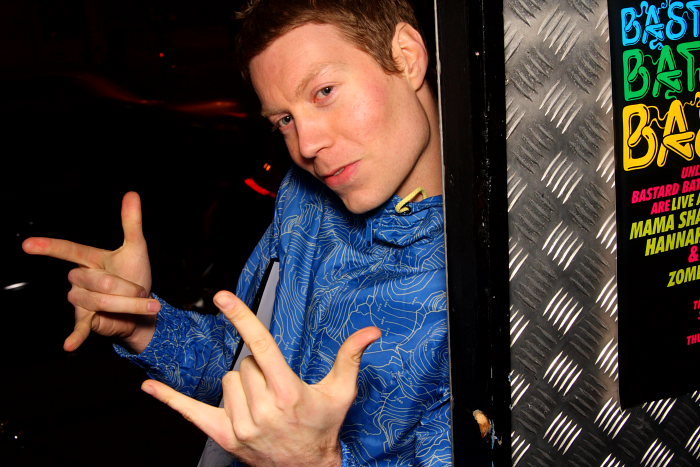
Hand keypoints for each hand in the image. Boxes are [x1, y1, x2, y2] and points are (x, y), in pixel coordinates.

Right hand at [22, 192, 158, 351]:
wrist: (144, 311)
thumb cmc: (136, 277)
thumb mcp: (137, 248)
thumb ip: (131, 222)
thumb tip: (131, 193)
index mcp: (89, 260)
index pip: (67, 250)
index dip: (48, 247)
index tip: (27, 244)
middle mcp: (80, 280)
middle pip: (96, 280)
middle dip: (124, 286)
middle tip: (141, 291)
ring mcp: (81, 302)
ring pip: (97, 300)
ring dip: (125, 303)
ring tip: (138, 306)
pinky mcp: (87, 321)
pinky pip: (80, 328)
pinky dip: (75, 338)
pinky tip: (69, 346)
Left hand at [142, 290, 380, 466]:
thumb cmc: (324, 426)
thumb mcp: (341, 392)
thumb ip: (351, 357)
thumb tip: (372, 331)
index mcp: (288, 393)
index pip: (261, 346)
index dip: (242, 318)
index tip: (223, 296)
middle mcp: (262, 409)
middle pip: (244, 363)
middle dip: (259, 367)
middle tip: (276, 387)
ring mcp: (240, 425)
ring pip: (227, 380)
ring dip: (242, 383)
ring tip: (262, 400)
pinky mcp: (224, 437)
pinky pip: (190, 412)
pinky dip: (170, 399)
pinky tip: (150, 387)